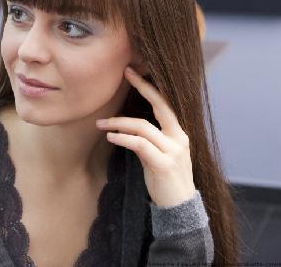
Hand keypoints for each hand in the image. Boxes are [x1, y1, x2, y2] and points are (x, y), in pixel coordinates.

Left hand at [96, 67, 195, 207]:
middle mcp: (179, 139)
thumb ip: (151, 138)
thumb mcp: (161, 154)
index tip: (133, 72)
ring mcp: (173, 151)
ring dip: (118, 123)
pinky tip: (110, 137)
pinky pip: (139, 144)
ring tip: (101, 124)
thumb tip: (127, 126)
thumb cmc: (166, 180)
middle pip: (161, 106)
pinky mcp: (163, 164)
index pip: (166, 104)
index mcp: (179, 134)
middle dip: (143, 87)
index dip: (150, 87)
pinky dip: (122, 138)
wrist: (179, 208)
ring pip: (143, 127)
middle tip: (125, 74)